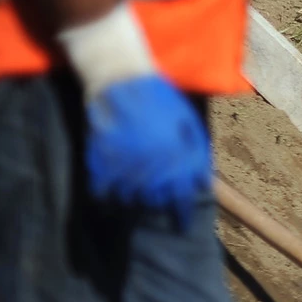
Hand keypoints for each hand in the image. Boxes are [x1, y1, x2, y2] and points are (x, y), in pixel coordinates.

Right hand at [84, 75, 211, 226]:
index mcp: (174, 155)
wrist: (120, 76)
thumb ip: (197, 152)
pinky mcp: (98, 159)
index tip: (182, 225)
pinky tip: (113, 194)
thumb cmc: (159, 97)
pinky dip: (108, 195)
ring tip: (137, 199)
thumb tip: (203, 183)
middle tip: (159, 207)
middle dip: (159, 206)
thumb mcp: (188, 121)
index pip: (181, 196)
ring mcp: (123, 162)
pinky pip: (103, 190)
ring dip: (134, 203)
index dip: (182, 214)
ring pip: (129, 199)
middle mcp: (150, 163)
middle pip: (155, 201)